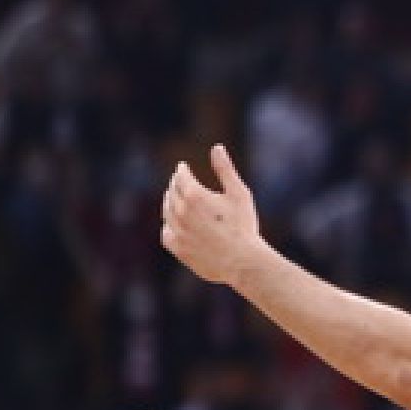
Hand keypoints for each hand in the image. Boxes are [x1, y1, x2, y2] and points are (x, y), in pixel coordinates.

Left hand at [162, 144, 264, 286]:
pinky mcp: (178, 248)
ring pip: (167, 211)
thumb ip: (225, 170)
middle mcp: (181, 211)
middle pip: (172, 192)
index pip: (180, 176)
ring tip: (176, 201)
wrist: (242, 262)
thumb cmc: (244, 226)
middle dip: (175, 185)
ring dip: (170, 203)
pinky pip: (166, 233)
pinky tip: (175, 225)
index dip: (182, 170)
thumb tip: (217, 147)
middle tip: (179, 182)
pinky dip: (169, 226)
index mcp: (194, 195)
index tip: (183, 168)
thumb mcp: (238, 194)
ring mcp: (178, 231)